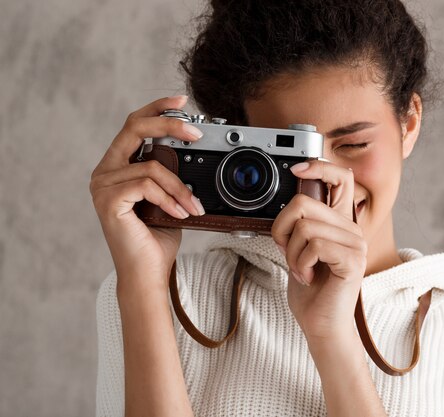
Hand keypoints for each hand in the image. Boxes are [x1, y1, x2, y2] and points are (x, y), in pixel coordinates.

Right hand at [89, 95, 204, 292]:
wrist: (148, 271)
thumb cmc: (158, 236)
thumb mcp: (168, 196)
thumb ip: (170, 172)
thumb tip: (190, 149)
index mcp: (117, 166)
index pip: (134, 125)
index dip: (156, 109)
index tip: (180, 101)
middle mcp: (105, 172)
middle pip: (134, 128)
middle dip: (169, 125)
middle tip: (197, 133)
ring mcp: (103, 185)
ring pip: (152, 167)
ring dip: (181, 187)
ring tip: (193, 205)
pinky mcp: (109, 200)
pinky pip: (148, 185)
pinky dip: (171, 198)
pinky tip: (180, 213)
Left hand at [271, 160, 367, 341]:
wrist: (321, 324)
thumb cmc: (311, 290)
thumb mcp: (299, 250)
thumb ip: (299, 225)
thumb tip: (288, 204)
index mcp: (341, 222)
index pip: (341, 178)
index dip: (318, 167)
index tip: (296, 170)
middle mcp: (351, 229)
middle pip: (304, 204)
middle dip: (282, 230)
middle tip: (289, 252)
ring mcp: (355, 244)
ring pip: (305, 227)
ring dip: (292, 253)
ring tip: (302, 269)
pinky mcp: (353, 260)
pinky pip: (314, 246)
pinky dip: (301, 264)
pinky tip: (309, 276)